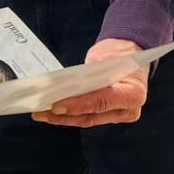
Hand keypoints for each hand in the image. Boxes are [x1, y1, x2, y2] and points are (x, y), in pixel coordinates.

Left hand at [32, 38, 147, 127]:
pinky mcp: (106, 115)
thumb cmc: (118, 54)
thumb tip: (62, 88)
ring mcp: (117, 115)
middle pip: (91, 115)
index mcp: (133, 94)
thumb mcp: (103, 60)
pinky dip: (68, 114)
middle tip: (42, 111)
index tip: (56, 105)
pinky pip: (85, 116)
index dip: (77, 105)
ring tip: (40, 113)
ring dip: (61, 118)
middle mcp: (128, 110)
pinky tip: (50, 112)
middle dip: (64, 114)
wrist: (129, 54)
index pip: (100, 102)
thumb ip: (87, 77)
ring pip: (85, 119)